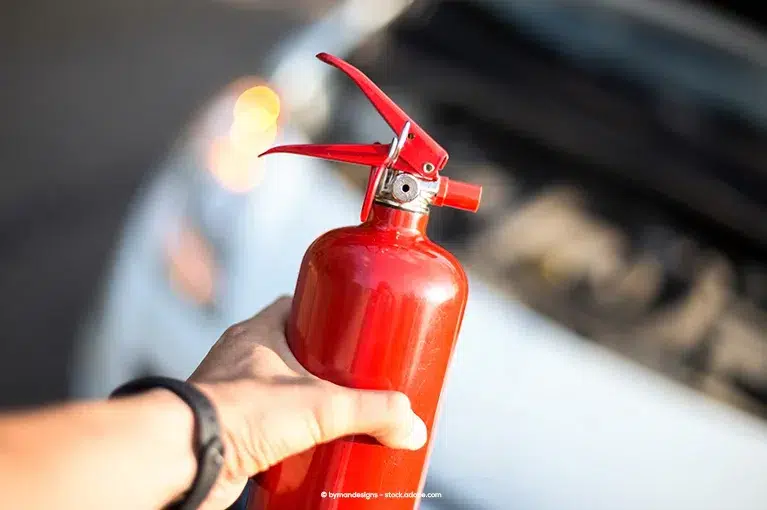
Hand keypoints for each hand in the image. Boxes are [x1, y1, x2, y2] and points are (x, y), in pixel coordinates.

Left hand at [187, 296, 427, 509]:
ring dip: (309, 400)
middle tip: (360, 376)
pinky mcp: (232, 430)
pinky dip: (290, 431)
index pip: (298, 306)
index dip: (330, 312)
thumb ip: (371, 412)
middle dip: (327, 365)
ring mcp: (235, 394)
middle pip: (295, 351)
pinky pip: (268, 423)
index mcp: (259, 333)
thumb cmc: (239, 413)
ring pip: (281, 389)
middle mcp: (243, 359)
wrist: (185, 458)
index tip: (356, 324)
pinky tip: (313, 443)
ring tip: (344, 412)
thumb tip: (411, 426)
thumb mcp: (319, 406)